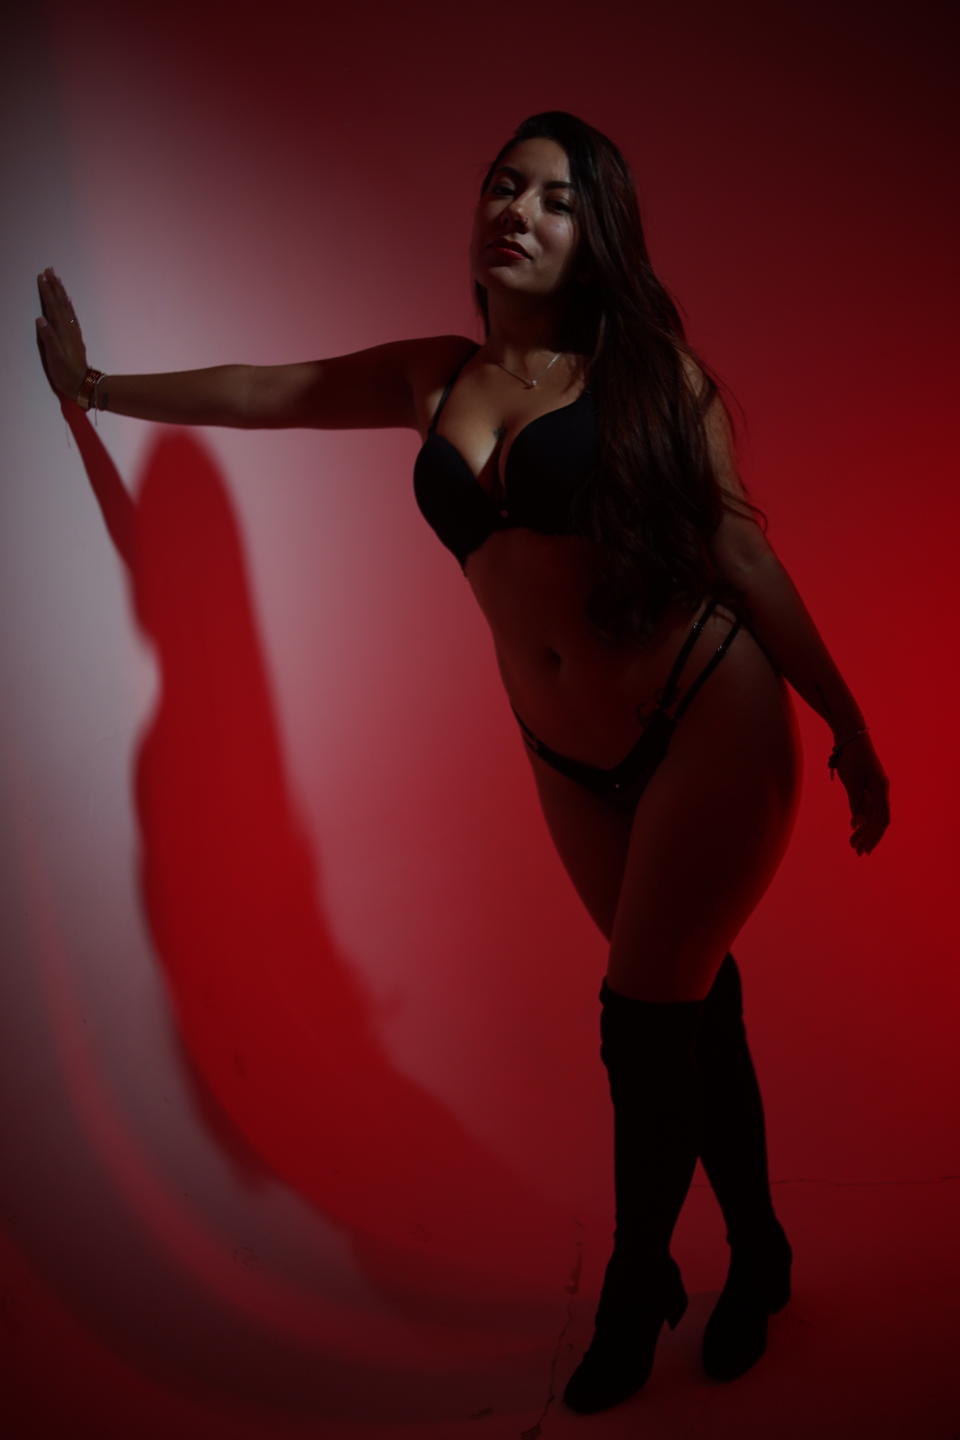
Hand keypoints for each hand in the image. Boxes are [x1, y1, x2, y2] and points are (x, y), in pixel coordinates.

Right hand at [35, 268, 87, 400]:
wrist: (83, 384)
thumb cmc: (65, 373)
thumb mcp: (54, 357)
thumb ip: (48, 338)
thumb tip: (40, 318)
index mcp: (62, 331)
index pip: (52, 306)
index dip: (47, 292)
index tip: (41, 277)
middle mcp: (69, 328)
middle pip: (61, 303)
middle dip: (55, 286)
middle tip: (50, 270)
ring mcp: (74, 332)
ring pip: (67, 307)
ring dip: (61, 292)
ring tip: (57, 279)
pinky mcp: (76, 337)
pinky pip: (71, 315)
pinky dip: (68, 305)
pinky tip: (67, 301)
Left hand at [832, 732, 889, 855]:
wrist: (850, 734)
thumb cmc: (851, 757)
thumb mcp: (852, 781)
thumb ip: (856, 802)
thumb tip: (859, 824)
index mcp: (881, 790)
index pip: (880, 820)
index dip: (872, 836)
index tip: (863, 850)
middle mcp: (881, 790)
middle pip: (877, 820)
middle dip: (868, 837)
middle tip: (857, 852)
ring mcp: (874, 787)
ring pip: (872, 814)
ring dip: (864, 829)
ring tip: (853, 843)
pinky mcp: (867, 783)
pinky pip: (867, 805)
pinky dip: (861, 817)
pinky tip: (854, 826)